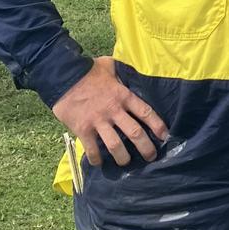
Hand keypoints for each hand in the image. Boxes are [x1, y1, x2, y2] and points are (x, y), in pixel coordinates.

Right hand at [52, 56, 168, 166]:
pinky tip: (99, 163)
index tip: (165, 136)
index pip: (146, 112)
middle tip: (151, 157)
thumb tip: (135, 71)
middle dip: (145, 148)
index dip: (158, 125)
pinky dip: (96, 159)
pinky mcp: (82, 129)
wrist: (63, 76)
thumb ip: (124, 72)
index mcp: (123, 95)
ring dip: (123, 158)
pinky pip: (92, 149)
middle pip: (135, 133)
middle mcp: (114, 110)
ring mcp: (98, 121)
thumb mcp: (112, 66)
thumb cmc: (89, 70)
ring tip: (126, 163)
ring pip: (115, 146)